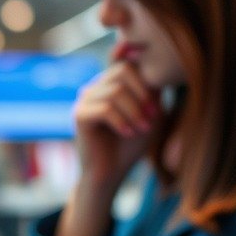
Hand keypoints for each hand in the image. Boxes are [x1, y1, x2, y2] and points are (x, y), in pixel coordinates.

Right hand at [73, 47, 162, 193]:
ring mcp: (84, 99)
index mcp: (110, 83)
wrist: (110, 173)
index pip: (129, 62)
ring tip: (143, 129)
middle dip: (143, 94)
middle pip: (122, 71)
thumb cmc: (131, 145)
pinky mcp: (79, 115)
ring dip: (135, 111)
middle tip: (154, 117)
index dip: (146, 79)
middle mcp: (95, 86)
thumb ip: (152, 90)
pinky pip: (105, 108)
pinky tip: (128, 133)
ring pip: (115, 91)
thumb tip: (155, 69)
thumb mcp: (149, 113)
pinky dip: (121, 121)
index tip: (156, 108)